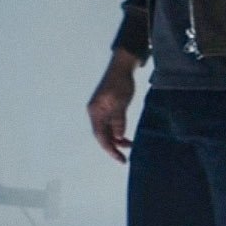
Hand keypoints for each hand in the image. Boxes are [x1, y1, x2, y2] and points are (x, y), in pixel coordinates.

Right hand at [87, 48, 138, 163]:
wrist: (122, 67)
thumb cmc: (121, 83)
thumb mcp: (120, 103)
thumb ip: (118, 121)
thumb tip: (118, 137)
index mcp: (96, 112)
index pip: (101, 136)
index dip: (110, 149)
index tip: (120, 159)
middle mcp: (96, 112)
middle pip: (102, 134)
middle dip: (113, 146)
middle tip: (125, 155)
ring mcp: (101, 109)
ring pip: (107, 129)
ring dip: (116, 138)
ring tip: (129, 144)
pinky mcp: (108, 106)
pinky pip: (111, 123)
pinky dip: (117, 129)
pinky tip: (125, 133)